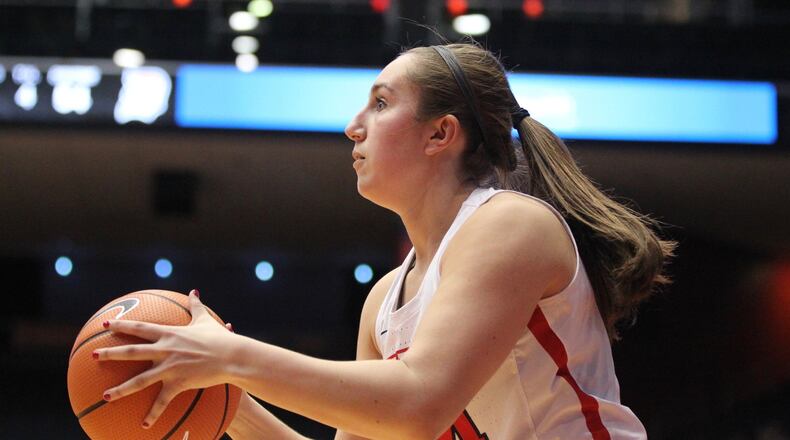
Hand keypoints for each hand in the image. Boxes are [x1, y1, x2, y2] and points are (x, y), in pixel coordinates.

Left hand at [94, 289, 237, 428]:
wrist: (233, 356)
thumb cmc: (221, 337)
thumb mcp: (206, 320)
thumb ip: (196, 306)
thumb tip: (194, 291)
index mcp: (170, 333)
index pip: (140, 328)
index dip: (122, 325)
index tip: (106, 324)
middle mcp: (165, 350)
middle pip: (131, 352)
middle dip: (109, 353)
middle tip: (92, 355)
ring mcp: (170, 367)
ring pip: (140, 380)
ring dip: (121, 388)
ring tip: (105, 396)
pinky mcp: (178, 383)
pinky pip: (163, 401)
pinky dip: (153, 413)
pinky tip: (144, 425)